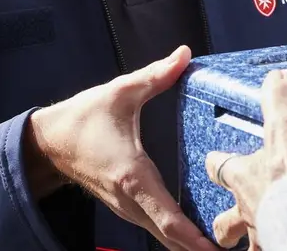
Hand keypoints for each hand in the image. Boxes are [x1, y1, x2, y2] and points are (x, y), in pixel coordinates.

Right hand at [25, 46, 217, 250]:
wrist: (49, 143)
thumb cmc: (83, 120)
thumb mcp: (120, 92)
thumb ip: (155, 75)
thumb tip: (185, 54)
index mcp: (132, 176)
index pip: (168, 219)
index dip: (194, 238)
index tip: (217, 249)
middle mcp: (131, 201)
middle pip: (171, 238)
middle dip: (201, 247)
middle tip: (237, 246)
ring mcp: (128, 209)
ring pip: (164, 237)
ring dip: (192, 244)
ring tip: (226, 242)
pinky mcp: (128, 208)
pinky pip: (157, 228)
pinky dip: (179, 236)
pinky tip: (203, 234)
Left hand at [205, 70, 286, 248]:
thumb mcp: (285, 130)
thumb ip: (278, 103)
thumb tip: (274, 78)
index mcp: (242, 177)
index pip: (219, 167)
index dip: (216, 163)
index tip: (213, 160)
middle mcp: (245, 209)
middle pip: (223, 221)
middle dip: (223, 223)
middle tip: (227, 223)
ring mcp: (259, 232)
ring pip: (243, 244)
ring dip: (245, 243)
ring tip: (254, 242)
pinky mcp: (275, 247)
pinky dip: (270, 250)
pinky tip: (279, 247)